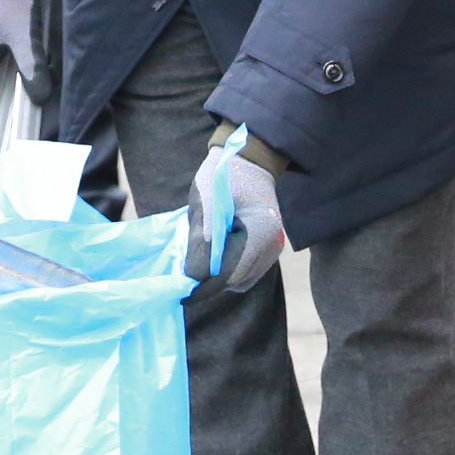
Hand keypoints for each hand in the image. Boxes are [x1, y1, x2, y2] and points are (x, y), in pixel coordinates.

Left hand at [186, 137, 291, 288]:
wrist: (248, 160)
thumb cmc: (223, 177)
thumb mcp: (205, 206)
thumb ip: (201, 244)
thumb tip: (193, 279)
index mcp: (260, 233)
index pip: (228, 274)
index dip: (202, 287)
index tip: (181, 294)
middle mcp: (272, 246)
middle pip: (235, 280)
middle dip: (209, 282)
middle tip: (184, 279)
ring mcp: (273, 249)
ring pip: (240, 280)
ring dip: (219, 277)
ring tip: (200, 261)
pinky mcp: (268, 249)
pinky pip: (246, 271)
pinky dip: (228, 270)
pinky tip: (215, 255)